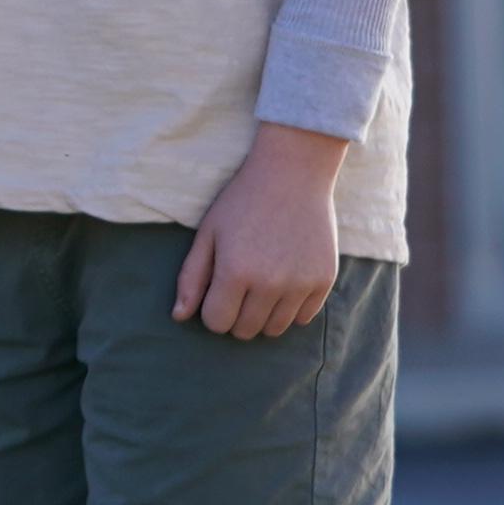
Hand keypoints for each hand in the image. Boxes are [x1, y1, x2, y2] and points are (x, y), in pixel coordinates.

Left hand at [174, 128, 345, 341]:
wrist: (294, 172)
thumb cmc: (243, 201)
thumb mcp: (209, 233)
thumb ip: (192, 277)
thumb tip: (179, 317)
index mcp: (235, 272)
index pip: (217, 323)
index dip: (212, 309)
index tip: (218, 288)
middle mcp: (270, 284)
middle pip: (245, 331)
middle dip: (236, 315)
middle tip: (240, 285)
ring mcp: (300, 284)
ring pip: (275, 330)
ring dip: (263, 315)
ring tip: (262, 283)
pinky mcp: (324, 281)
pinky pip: (304, 318)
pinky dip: (292, 308)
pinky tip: (286, 281)